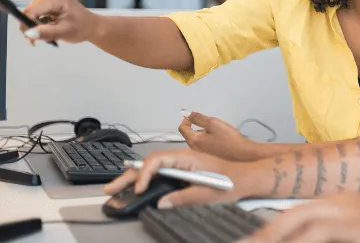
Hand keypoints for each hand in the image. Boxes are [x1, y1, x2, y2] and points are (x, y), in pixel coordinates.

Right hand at [20, 0, 99, 43]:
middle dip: (32, 27)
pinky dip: (38, 22)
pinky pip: (35, 11)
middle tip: (39, 40)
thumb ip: (46, 33)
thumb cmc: (80, 28)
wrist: (90, 25)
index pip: (32, 11)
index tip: (32, 40)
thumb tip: (28, 34)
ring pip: (30, 12)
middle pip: (30, 11)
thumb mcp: (64, 32)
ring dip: (35, 25)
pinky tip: (48, 27)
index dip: (29, 26)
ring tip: (47, 34)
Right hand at [103, 148, 240, 207]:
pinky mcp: (186, 171)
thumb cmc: (234, 182)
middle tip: (110, 188)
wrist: (249, 178)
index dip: (144, 174)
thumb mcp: (209, 193)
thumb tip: (162, 202)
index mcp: (189, 158)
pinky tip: (137, 186)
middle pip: (151, 163)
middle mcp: (184, 158)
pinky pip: (162, 172)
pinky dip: (147, 179)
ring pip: (154, 168)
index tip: (139, 189)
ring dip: (135, 177)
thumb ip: (185, 197)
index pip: (158, 160)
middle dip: (129, 175)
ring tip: (117, 188)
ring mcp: (184, 164)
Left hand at [179, 112, 258, 160]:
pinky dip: (206, 136)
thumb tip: (189, 114)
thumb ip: (199, 118)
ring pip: (196, 137)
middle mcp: (195, 148)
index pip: (182, 128)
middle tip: (206, 120)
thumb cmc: (228, 139)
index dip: (186, 119)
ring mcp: (201, 151)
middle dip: (195, 124)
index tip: (193, 115)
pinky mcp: (208, 153)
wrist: (241, 152)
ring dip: (202, 130)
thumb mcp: (213, 123)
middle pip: (188, 133)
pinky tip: (217, 135)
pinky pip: (202, 142)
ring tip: (214, 128)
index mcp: (194, 140)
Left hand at [242, 194, 359, 242]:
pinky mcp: (356, 225)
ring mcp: (347, 213)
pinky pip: (317, 238)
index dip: (269, 232)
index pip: (292, 216)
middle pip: (289, 218)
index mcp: (337, 204)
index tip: (252, 242)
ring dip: (276, 239)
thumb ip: (336, 238)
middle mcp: (338, 203)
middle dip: (264, 236)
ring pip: (298, 227)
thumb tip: (307, 241)